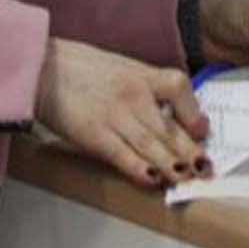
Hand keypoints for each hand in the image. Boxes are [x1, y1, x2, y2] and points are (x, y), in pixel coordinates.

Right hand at [33, 37, 209, 188]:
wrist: (42, 69)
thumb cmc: (81, 69)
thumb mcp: (122, 68)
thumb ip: (146, 88)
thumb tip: (170, 113)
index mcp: (141, 74)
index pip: (179, 87)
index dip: (194, 111)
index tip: (201, 130)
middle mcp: (133, 94)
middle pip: (169, 126)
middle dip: (191, 151)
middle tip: (206, 169)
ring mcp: (115, 115)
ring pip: (152, 145)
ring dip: (173, 165)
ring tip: (188, 178)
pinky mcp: (95, 135)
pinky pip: (124, 156)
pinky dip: (140, 169)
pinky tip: (153, 179)